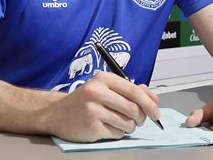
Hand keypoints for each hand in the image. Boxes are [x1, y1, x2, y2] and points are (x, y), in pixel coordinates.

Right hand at [43, 72, 160, 141]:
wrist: (57, 113)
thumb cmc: (85, 101)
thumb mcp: (105, 88)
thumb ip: (129, 90)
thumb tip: (153, 99)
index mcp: (103, 78)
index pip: (134, 91)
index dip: (149, 103)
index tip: (155, 112)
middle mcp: (96, 92)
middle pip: (133, 108)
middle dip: (140, 118)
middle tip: (137, 120)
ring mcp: (93, 109)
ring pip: (127, 123)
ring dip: (128, 127)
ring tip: (118, 123)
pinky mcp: (91, 126)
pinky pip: (117, 133)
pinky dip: (117, 133)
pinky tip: (107, 127)